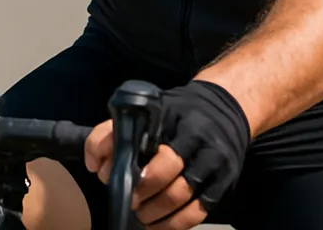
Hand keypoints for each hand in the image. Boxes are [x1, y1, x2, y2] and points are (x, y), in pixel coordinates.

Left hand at [84, 80, 249, 228]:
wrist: (228, 105)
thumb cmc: (180, 111)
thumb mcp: (151, 109)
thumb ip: (119, 129)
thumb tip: (94, 163)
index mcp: (172, 114)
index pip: (143, 138)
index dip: (122, 161)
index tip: (106, 173)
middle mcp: (195, 135)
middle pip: (165, 170)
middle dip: (141, 191)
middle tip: (129, 200)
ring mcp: (213, 158)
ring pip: (181, 194)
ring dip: (155, 212)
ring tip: (142, 216)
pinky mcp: (225, 180)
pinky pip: (198, 211)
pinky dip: (175, 224)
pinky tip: (160, 225)